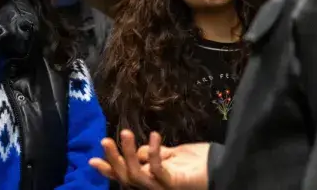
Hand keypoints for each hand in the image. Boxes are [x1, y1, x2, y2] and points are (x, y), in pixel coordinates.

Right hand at [88, 130, 209, 189]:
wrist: (223, 166)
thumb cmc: (199, 162)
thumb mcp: (171, 154)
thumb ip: (154, 154)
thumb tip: (137, 150)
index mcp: (151, 181)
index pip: (125, 177)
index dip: (108, 170)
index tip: (92, 159)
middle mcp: (154, 189)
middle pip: (126, 178)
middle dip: (114, 159)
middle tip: (105, 140)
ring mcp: (163, 189)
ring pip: (137, 177)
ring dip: (129, 154)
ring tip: (125, 133)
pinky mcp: (174, 185)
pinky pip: (158, 171)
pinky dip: (153, 154)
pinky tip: (153, 136)